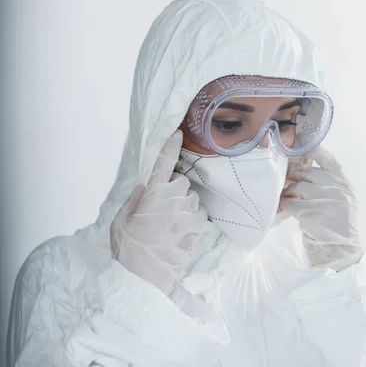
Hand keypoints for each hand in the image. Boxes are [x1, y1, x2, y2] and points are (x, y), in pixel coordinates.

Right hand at [110, 130, 207, 295]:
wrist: (143, 276)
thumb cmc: (128, 247)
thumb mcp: (121, 218)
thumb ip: (137, 197)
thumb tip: (148, 185)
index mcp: (152, 194)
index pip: (163, 163)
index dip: (170, 146)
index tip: (178, 133)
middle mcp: (174, 199)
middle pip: (182, 181)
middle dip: (174, 189)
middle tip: (162, 206)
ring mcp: (188, 214)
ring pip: (193, 197)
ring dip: (185, 204)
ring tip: (170, 222)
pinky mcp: (198, 228)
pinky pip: (199, 214)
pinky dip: (192, 218)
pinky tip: (179, 230)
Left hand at [279, 147, 363, 270]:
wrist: (342, 254)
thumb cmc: (339, 229)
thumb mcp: (342, 202)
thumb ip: (329, 186)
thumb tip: (304, 171)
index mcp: (345, 184)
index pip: (328, 159)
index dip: (312, 150)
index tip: (299, 146)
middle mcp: (337, 189)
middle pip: (307, 172)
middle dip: (293, 174)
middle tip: (284, 178)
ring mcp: (326, 200)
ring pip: (297, 187)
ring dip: (287, 192)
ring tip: (284, 198)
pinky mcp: (312, 213)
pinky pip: (290, 203)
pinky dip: (283, 206)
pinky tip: (281, 210)